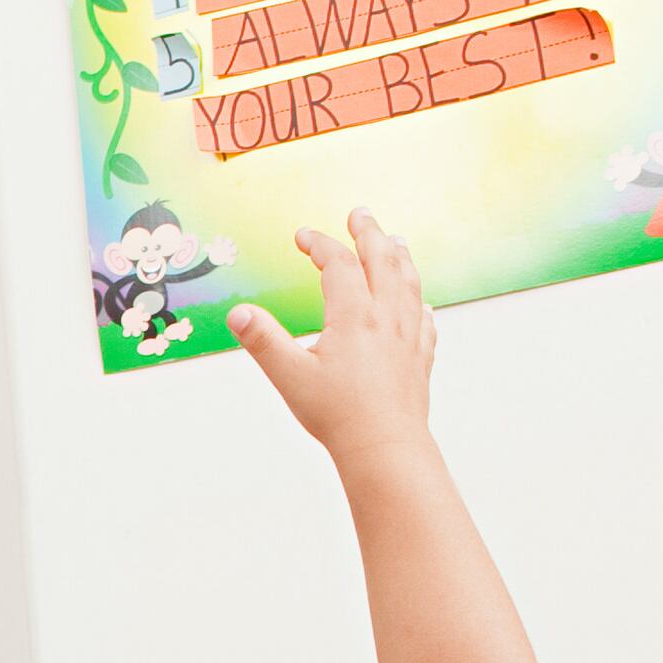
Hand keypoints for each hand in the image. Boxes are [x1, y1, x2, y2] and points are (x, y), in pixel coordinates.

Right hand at [231, 209, 439, 464]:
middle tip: (360, 214)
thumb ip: (263, 341)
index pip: (338, 265)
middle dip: (369, 233)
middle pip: (382, 261)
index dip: (320, 245)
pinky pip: (425, 318)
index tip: (304, 236)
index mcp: (354, 316)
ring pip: (408, 282)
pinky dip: (419, 300)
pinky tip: (419, 302)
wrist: (386, 448)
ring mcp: (409, 335)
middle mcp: (386, 317)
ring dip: (399, 256)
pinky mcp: (421, 357)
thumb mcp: (290, 377)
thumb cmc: (338, 415)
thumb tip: (238, 313)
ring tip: (395, 241)